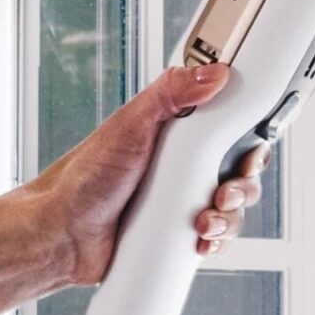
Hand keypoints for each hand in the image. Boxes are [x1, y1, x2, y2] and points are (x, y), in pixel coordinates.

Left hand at [22, 61, 269, 290]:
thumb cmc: (85, 175)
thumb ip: (170, 93)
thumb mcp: (130, 125)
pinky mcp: (177, 233)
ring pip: (231, 208)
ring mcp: (181, 201)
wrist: (63, 233)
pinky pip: (214, 238)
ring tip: (203, 221)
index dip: (247, 139)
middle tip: (223, 192)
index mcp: (175, 133)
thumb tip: (214, 73)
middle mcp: (182, 165)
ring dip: (228, 217)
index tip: (251, 148)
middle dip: (242, 184)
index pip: (227, 128)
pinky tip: (200, 241)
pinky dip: (216, 241)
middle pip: (239, 171)